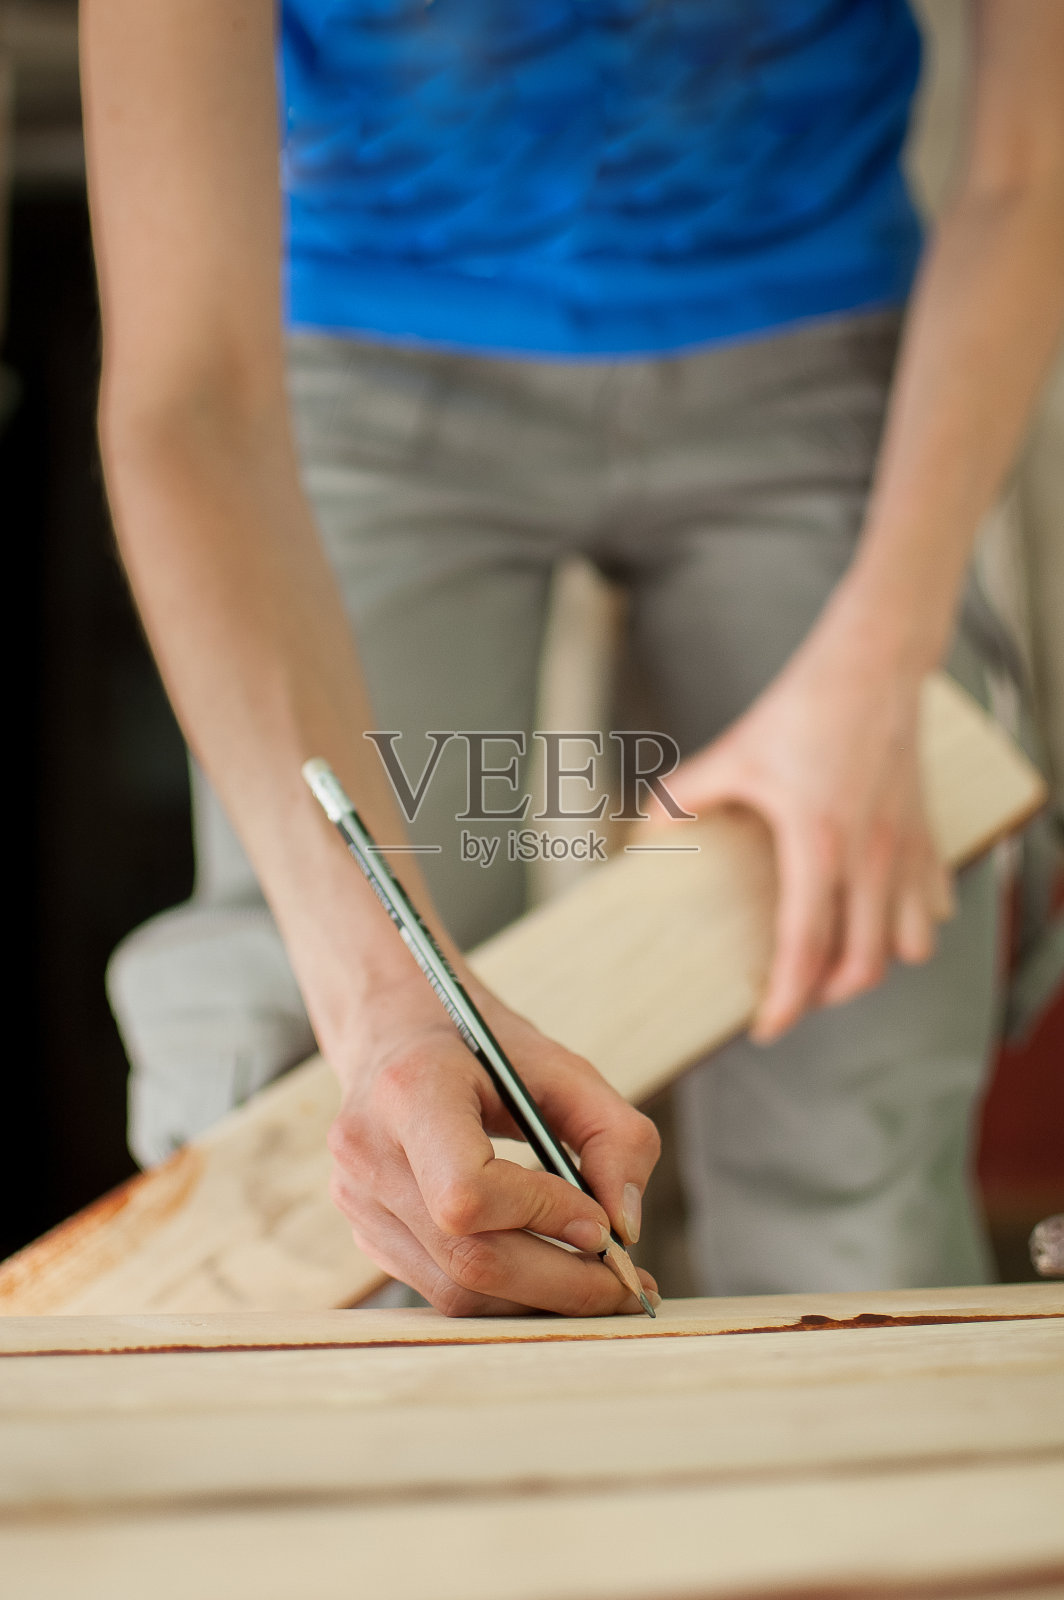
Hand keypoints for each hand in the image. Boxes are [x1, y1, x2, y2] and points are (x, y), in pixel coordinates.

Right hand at [326, 975, 660, 1315]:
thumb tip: (625, 1228)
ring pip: (456, 1289)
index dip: (542, 1215)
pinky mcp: (364, 1232)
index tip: (601, 1222)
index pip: (467, 1192)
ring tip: (597, 1283)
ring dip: (539, 1299)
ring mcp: (357, 1199)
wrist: (396, 1033)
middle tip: (627, 1284)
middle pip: (468, 1257)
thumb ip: (614, 1135)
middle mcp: (368, 1151)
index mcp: (410, 1091)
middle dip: (561, 1281)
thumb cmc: (483, 1049)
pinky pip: (442, 1288)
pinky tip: (547, 1271)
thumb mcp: (563, 1067)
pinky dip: (506, 1293)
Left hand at [666, 618, 954, 1041]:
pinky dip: (909, 922)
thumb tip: (647, 828)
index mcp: (818, 844)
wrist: (875, 664)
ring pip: (908, 944)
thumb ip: (688, 795)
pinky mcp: (926, 834)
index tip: (767, 1026)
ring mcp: (905, 848)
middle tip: (796, 994)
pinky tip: (879, 914)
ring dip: (876, 962)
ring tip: (839, 958)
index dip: (788, 1000)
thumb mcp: (736, 752)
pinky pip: (931, 903)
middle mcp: (871, 857)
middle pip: (864, 964)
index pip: (807, 947)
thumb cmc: (805, 707)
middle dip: (828, 994)